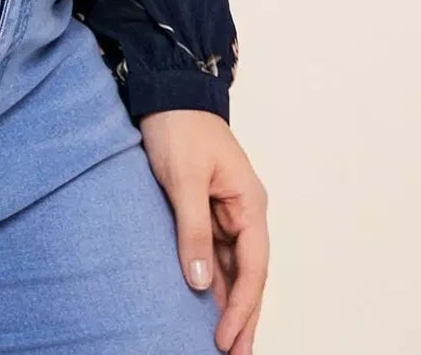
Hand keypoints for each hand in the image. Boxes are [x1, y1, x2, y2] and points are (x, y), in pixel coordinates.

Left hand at [139, 109, 268, 353]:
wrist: (166, 91)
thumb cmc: (179, 127)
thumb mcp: (184, 179)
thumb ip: (193, 231)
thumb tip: (202, 284)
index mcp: (249, 203)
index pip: (254, 267)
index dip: (242, 307)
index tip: (227, 340)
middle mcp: (244, 212)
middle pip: (250, 275)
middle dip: (244, 317)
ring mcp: (226, 212)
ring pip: (233, 268)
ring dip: (231, 304)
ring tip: (226, 345)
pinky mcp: (206, 209)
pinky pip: (215, 253)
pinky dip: (214, 281)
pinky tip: (208, 306)